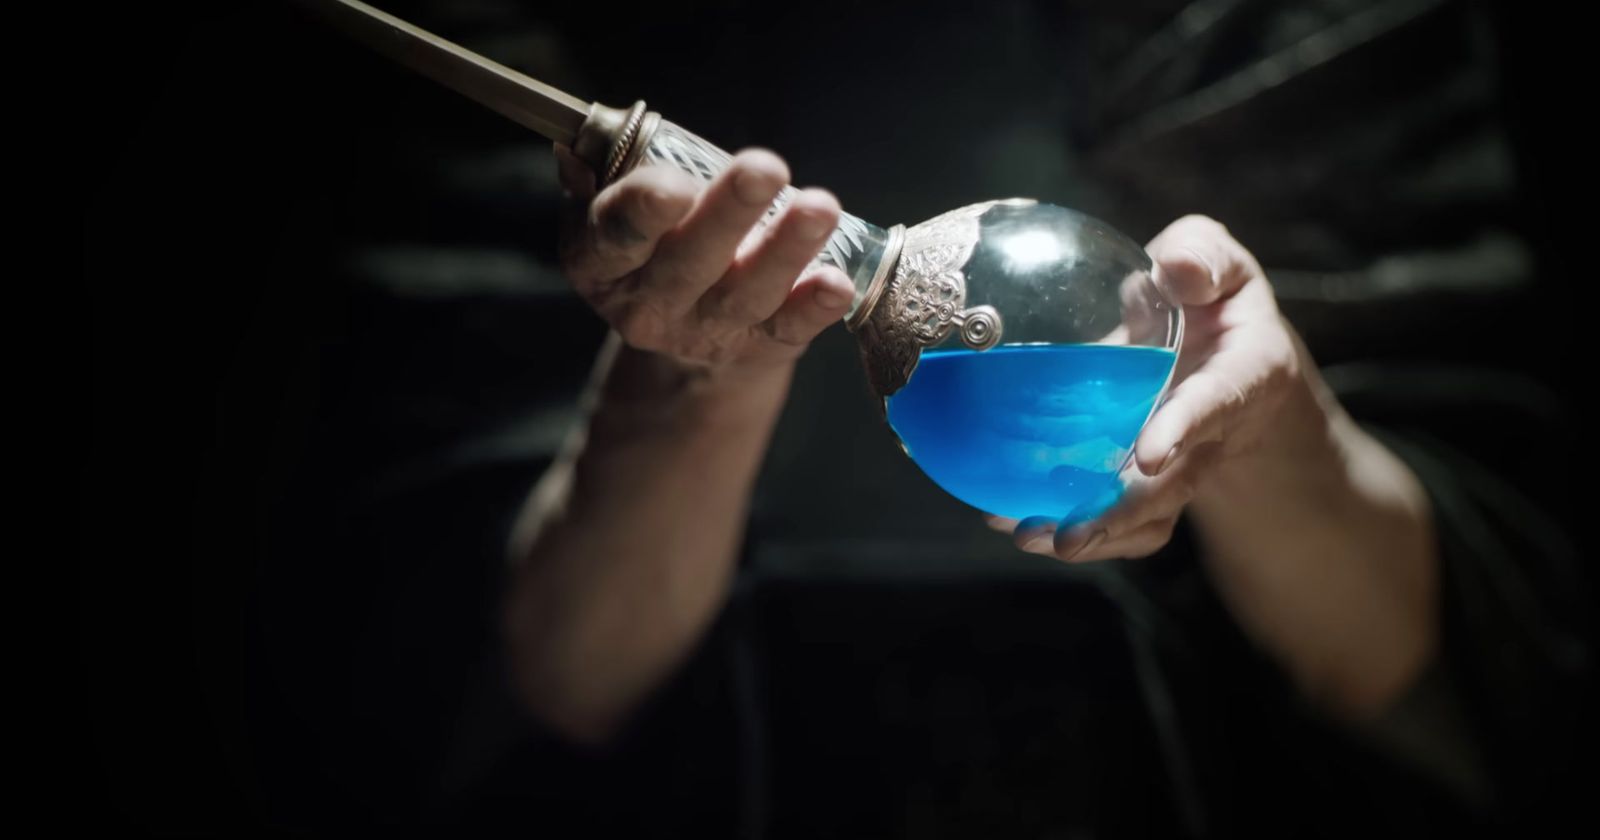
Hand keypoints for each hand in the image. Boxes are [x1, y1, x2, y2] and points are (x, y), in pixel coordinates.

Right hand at [556, 145, 854, 385]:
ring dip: (785, 249)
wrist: (683, 337)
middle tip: (764, 167)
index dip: (643, 212)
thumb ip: (602, 178)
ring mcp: (703, 331)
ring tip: (820, 207)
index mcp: (600, 261)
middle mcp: (647, 304)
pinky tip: (837, 282)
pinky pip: (786, 329)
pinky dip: (814, 307)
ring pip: (744, 293)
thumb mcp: (613, 214)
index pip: (617, 235)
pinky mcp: (756, 347)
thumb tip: (577, 149)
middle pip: (688, 261)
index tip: (675, 185)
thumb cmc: (654, 242)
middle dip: (728, 213)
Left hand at [987, 215, 1302, 562]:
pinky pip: (1113, 513)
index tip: (1148, 457)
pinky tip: (1006, 514)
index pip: (1215, 404)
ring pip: (1143, 516)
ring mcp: (1178, 463)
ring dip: (1089, 534)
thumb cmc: (1217, 296)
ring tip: (1027, 535)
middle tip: (1066, 535)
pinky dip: (1064, 519)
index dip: (1183, 430)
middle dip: (1118, 515)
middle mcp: (1214, 432)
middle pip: (1172, 487)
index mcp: (1243, 374)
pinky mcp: (1140, 477)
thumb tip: (1173, 266)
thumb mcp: (1223, 263)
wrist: (1233, 350)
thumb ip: (1203, 256)